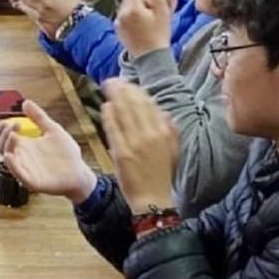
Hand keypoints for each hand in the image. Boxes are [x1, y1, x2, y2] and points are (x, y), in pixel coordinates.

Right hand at [0, 100, 96, 203]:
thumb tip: (25, 102)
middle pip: (2, 146)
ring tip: (13, 135)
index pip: (5, 136)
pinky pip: (18, 174)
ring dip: (6, 146)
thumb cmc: (67, 153)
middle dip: (3, 134)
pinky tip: (10, 155)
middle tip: (14, 125)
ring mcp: (26, 169)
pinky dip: (12, 166)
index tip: (8, 120)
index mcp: (25, 145)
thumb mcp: (53, 130)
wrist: (79, 172)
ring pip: (8, 159)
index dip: (2, 128)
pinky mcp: (31, 181)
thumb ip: (39, 117)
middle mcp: (22, 157)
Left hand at [101, 80, 179, 214]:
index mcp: (164, 132)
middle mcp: (151, 134)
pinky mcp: (122, 152)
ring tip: (107, 86)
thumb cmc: (162, 175)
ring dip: (114, 97)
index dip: (138, 91)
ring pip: (124, 113)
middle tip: (113, 79)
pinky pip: (114, 129)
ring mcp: (136, 143)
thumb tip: (165, 113)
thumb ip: (171, 130)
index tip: (129, 84)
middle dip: (124, 89)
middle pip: (135, 104)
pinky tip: (105, 107)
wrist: (153, 198)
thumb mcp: (173, 151)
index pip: (150, 105)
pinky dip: (109, 116)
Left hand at [116, 0, 178, 56]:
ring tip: (153, 10)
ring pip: (128, 2)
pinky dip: (135, 11)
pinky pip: (125, 13)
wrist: (151, 58)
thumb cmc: (159, 36)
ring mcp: (118, 22)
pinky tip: (146, 19)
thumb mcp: (164, 13)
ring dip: (140, 1)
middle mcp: (121, 14)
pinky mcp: (118, 28)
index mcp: (132, 9)